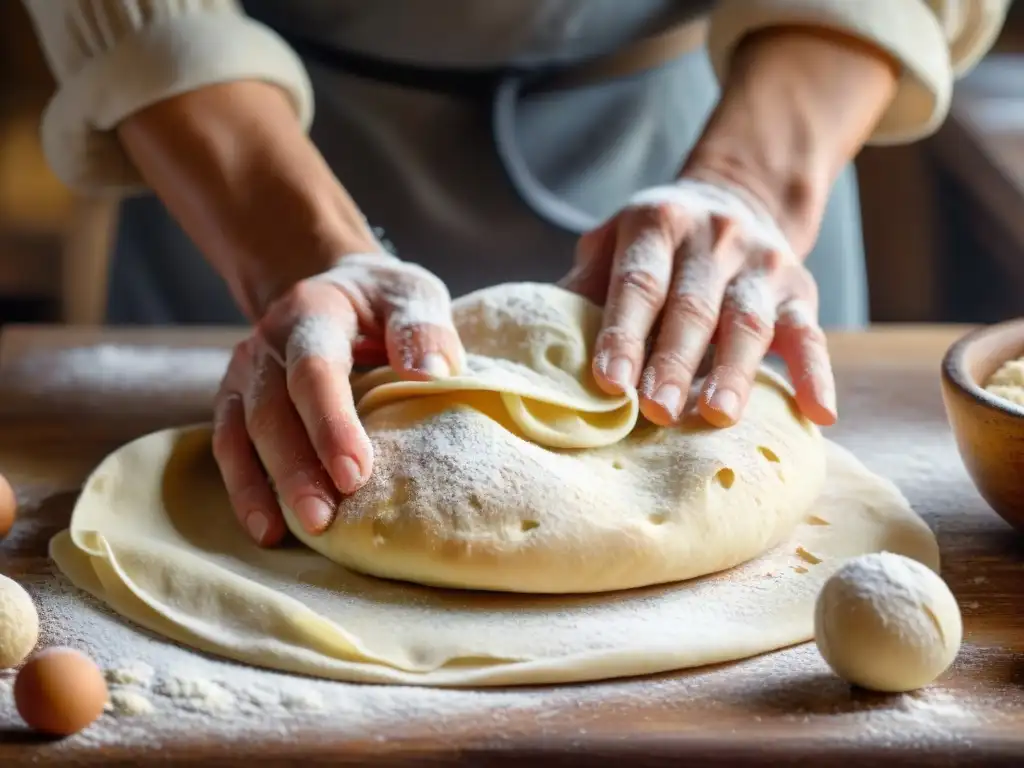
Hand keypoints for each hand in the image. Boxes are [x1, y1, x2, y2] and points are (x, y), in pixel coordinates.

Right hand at [211, 253, 464, 546]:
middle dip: (297, 469)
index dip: (331, 423)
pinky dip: (245, 488)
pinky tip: (266, 529)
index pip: (315, 370)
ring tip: (296, 532)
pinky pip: (229, 447)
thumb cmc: (380, 300)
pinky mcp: (236, 401)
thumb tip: (432, 374)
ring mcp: (246, 374)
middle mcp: (267, 343)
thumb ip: (423, 328)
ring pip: (244, 434)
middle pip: (274, 410)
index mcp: (311, 312)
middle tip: (325, 519)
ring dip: (268, 487)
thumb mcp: (411, 295)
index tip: (357, 472)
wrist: (333, 287)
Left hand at [561, 176, 835, 428]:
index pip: (638, 283)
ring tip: (717, 415)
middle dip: (673, 361)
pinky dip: (816, 373)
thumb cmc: (656, 244)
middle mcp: (713, 237)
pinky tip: (819, 412)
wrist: (736, 197)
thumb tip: (538, 350)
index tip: (608, 383)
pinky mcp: (800, 289)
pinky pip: (811, 334)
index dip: (623, 333)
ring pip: (749, 321)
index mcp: (657, 223)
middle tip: (656, 411)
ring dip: (735, 372)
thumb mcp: (612, 243)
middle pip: (692, 306)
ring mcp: (761, 263)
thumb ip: (583, 288)